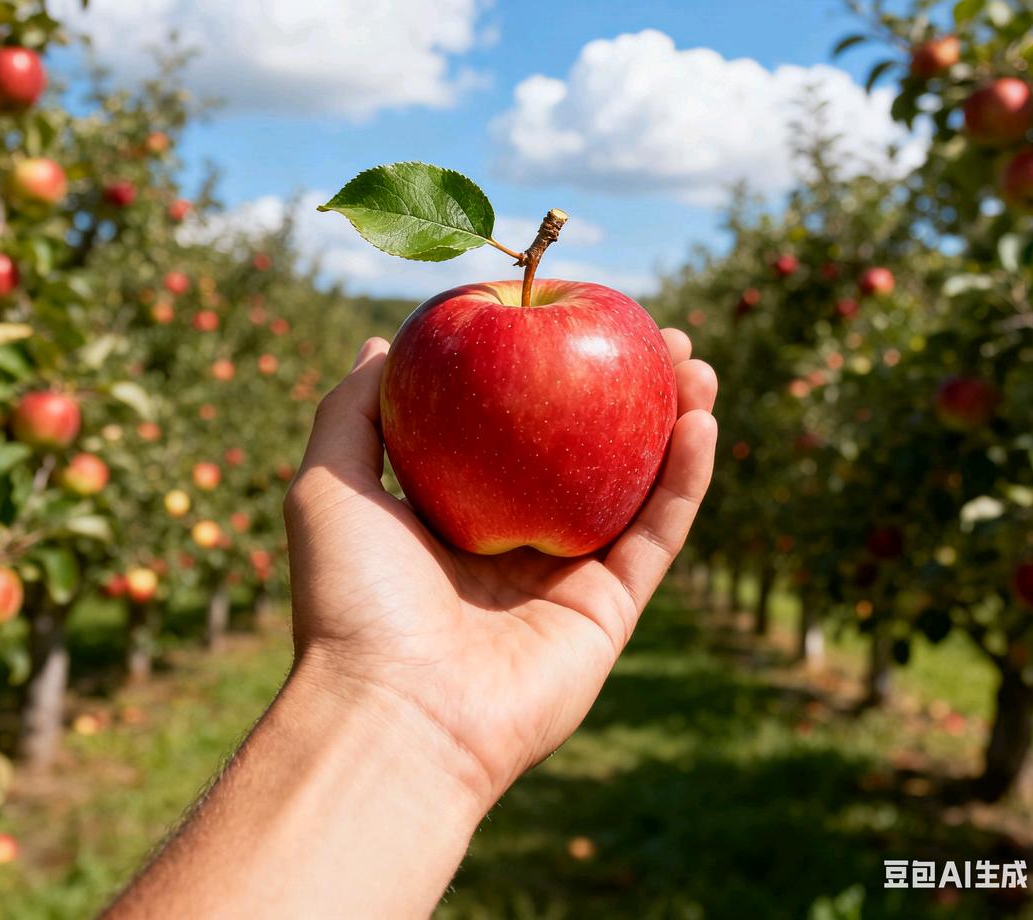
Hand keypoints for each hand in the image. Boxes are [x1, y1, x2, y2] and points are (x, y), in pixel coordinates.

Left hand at [284, 328, 716, 810]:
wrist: (391, 713)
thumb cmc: (352, 597)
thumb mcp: (329, 482)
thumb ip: (353, 411)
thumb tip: (380, 346)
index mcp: (459, 514)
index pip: (515, 428)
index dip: (548, 374)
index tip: (570, 320)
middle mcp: (518, 542)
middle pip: (586, 451)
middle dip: (624, 392)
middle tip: (654, 336)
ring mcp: (567, 579)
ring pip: (635, 486)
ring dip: (672, 423)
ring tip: (694, 363)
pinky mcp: (609, 612)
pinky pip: (658, 534)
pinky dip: (687, 479)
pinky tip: (702, 420)